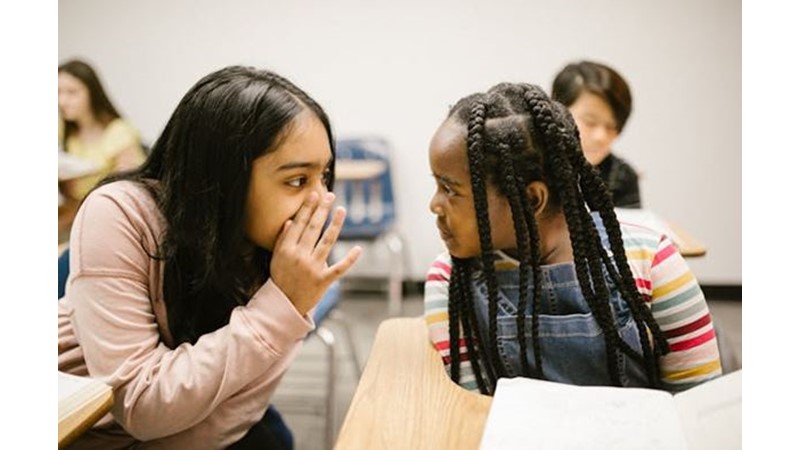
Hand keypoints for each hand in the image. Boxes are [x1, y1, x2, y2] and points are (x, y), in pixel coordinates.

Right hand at [269, 191, 361, 315]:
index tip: (314, 194)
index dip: (307, 208)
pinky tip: (358, 248)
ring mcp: (312, 268)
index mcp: (286, 249)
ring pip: (327, 242)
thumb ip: (283, 239)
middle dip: (322, 210)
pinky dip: (350, 259)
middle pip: (313, 228)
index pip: (299, 224)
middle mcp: (299, 257)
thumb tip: (291, 221)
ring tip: (341, 210)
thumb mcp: (276, 258)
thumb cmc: (281, 278)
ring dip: (335, 225)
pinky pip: (339, 268)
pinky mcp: (323, 281)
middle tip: (330, 195)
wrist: (284, 305)